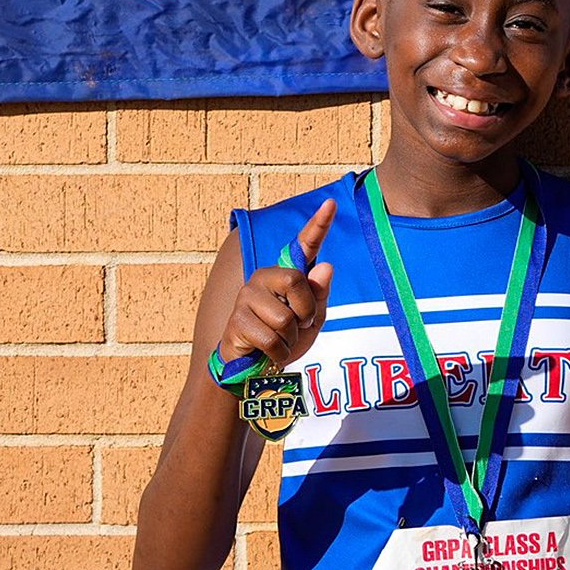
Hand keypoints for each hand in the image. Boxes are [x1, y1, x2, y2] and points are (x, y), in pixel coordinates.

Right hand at [218, 199, 335, 369]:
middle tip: (298, 325)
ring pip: (284, 317)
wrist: (256, 366)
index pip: (305, 246)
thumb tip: (326, 266)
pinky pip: (272, 338)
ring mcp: (248, 296)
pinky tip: (269, 351)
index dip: (319, 225)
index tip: (331, 203)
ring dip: (291, 337)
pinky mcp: (237, 320)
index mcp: (288, 273)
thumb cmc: (287, 336)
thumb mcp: (312, 319)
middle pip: (295, 281)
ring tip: (280, 339)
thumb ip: (319, 295)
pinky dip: (279, 352)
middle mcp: (265, 277)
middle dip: (304, 311)